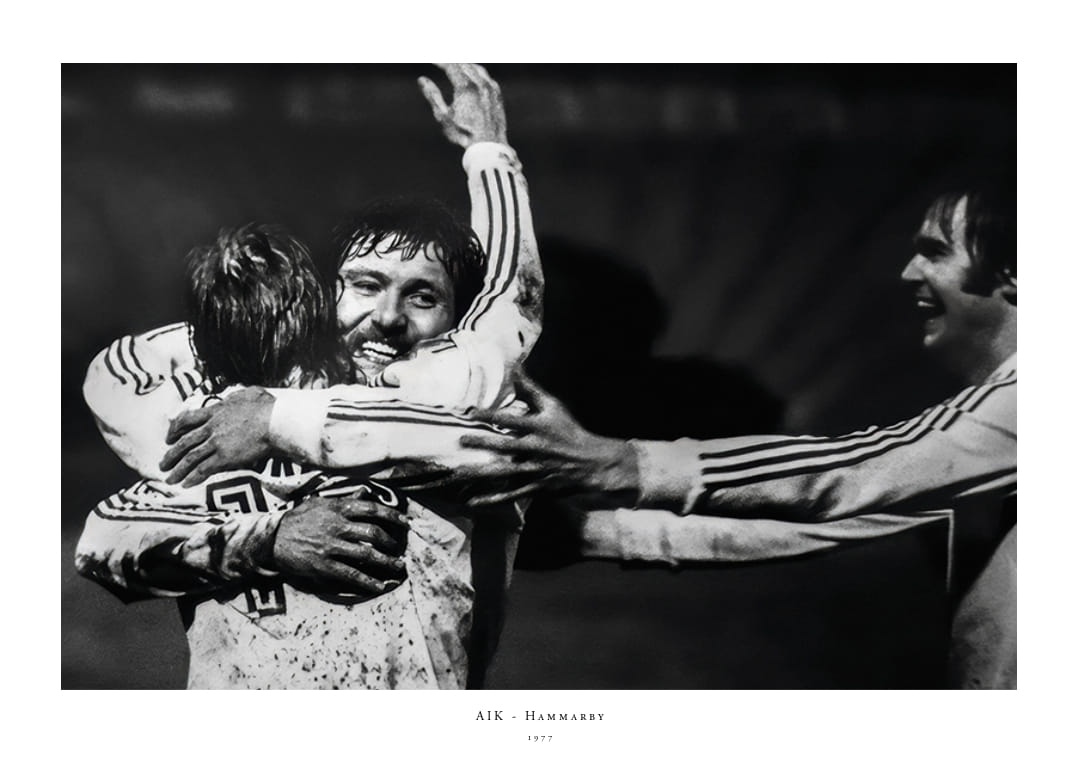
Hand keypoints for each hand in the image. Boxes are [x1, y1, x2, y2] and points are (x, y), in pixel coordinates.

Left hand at [160, 387, 273, 485]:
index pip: (187, 419)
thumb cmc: (267, 407)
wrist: (275, 422)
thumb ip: (238, 395)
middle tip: (163, 463)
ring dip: (177, 469)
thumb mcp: (249, 393)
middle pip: (185, 441)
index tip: (168, 438)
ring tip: (169, 478)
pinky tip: (185, 484)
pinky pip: (203, 469)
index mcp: (216, 411)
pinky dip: (193, 477)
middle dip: (171, 454)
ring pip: (190, 457)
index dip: (174, 429)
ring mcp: (217, 443)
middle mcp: (211, 427)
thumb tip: (236, 394)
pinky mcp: (225, 457)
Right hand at [271, 495, 408, 595]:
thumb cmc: (297, 520)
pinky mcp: (323, 566)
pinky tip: (380, 586)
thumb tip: (366, 492)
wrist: (270, 539)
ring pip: (366, 555)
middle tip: (401, 549)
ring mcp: (330, 547)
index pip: (372, 509)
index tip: (405, 523)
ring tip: (398, 567)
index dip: (392, 516)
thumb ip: (344, 500)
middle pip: (373, 534)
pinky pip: (350, 574)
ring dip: (386, 563)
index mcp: (338, 509)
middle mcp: (337, 527)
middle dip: (392, 543)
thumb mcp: (319, 504)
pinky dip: (367, 581)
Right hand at [418, 63, 507, 146]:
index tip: (430, 58)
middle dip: (450, 60)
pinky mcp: (497, 94)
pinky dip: (475, 71)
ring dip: (463, 63)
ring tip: (453, 63)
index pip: (450, 65)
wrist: (489, 147)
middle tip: (440, 60)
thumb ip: (432, 95)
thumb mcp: (443, 117)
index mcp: (466, 87)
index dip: (439, 60)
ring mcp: (491, 88)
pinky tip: (471, 73)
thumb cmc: (463, 135)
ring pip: (476, 67)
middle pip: (463, 63)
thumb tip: (422, 79)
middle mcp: (480, 83)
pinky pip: (485, 76)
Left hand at [457, 374, 639, 506]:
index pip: (511, 420)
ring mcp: (535, 469)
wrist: (591, 462)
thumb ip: (531, 389)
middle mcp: (535, 448)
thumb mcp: (553, 407)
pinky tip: (473, 501)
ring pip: (505, 472)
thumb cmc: (568, 430)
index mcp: (538, 427)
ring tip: (460, 472)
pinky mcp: (535, 486)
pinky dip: (492, 499)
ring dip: (482, 473)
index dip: (491, 416)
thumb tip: (515, 366)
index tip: (471, 413)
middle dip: (483, 443)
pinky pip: (511, 494)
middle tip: (461, 440)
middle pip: (506, 446)